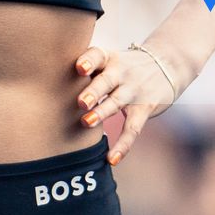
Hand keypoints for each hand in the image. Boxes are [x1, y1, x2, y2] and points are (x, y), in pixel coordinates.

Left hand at [73, 44, 179, 165]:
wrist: (166, 65)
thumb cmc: (124, 67)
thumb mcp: (109, 60)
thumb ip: (86, 70)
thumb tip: (48, 86)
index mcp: (109, 59)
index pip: (98, 55)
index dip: (89, 60)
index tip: (79, 67)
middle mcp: (122, 72)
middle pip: (107, 80)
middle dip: (94, 91)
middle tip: (81, 102)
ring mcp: (134, 90)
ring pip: (117, 102)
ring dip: (103, 112)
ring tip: (87, 122)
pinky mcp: (144, 108)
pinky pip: (133, 128)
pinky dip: (124, 145)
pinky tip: (112, 159)